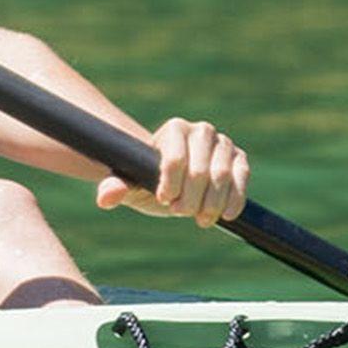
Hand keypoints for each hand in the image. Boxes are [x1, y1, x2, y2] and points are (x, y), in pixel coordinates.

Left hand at [96, 118, 249, 226]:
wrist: (171, 181)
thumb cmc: (147, 179)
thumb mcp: (129, 183)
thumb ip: (115, 187)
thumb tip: (106, 197)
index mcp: (174, 129)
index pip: (175, 159)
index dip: (170, 185)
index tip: (164, 198)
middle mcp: (202, 131)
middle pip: (200, 171)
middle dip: (190, 199)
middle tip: (179, 212)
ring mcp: (223, 144)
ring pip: (222, 176)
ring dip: (211, 203)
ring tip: (199, 218)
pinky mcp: (239, 160)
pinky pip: (241, 180)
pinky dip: (234, 200)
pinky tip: (224, 216)